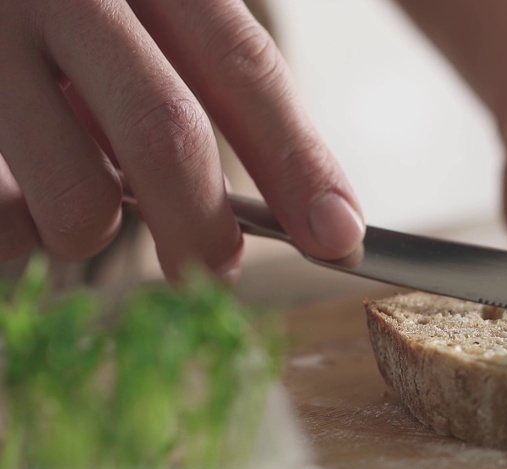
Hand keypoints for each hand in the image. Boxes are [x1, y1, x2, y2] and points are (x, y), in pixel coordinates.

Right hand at [0, 0, 363, 280]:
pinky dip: (23, 230)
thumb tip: (313, 215)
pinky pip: (3, 217)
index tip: (338, 233)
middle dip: (206, 225)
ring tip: (80, 204)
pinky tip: (18, 186)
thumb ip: (207, 85)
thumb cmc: (73, 11)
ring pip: (77, 196)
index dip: (298, 161)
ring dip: (95, 231)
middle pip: (165, 131)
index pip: (244, 67)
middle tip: (217, 270)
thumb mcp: (145, 13)